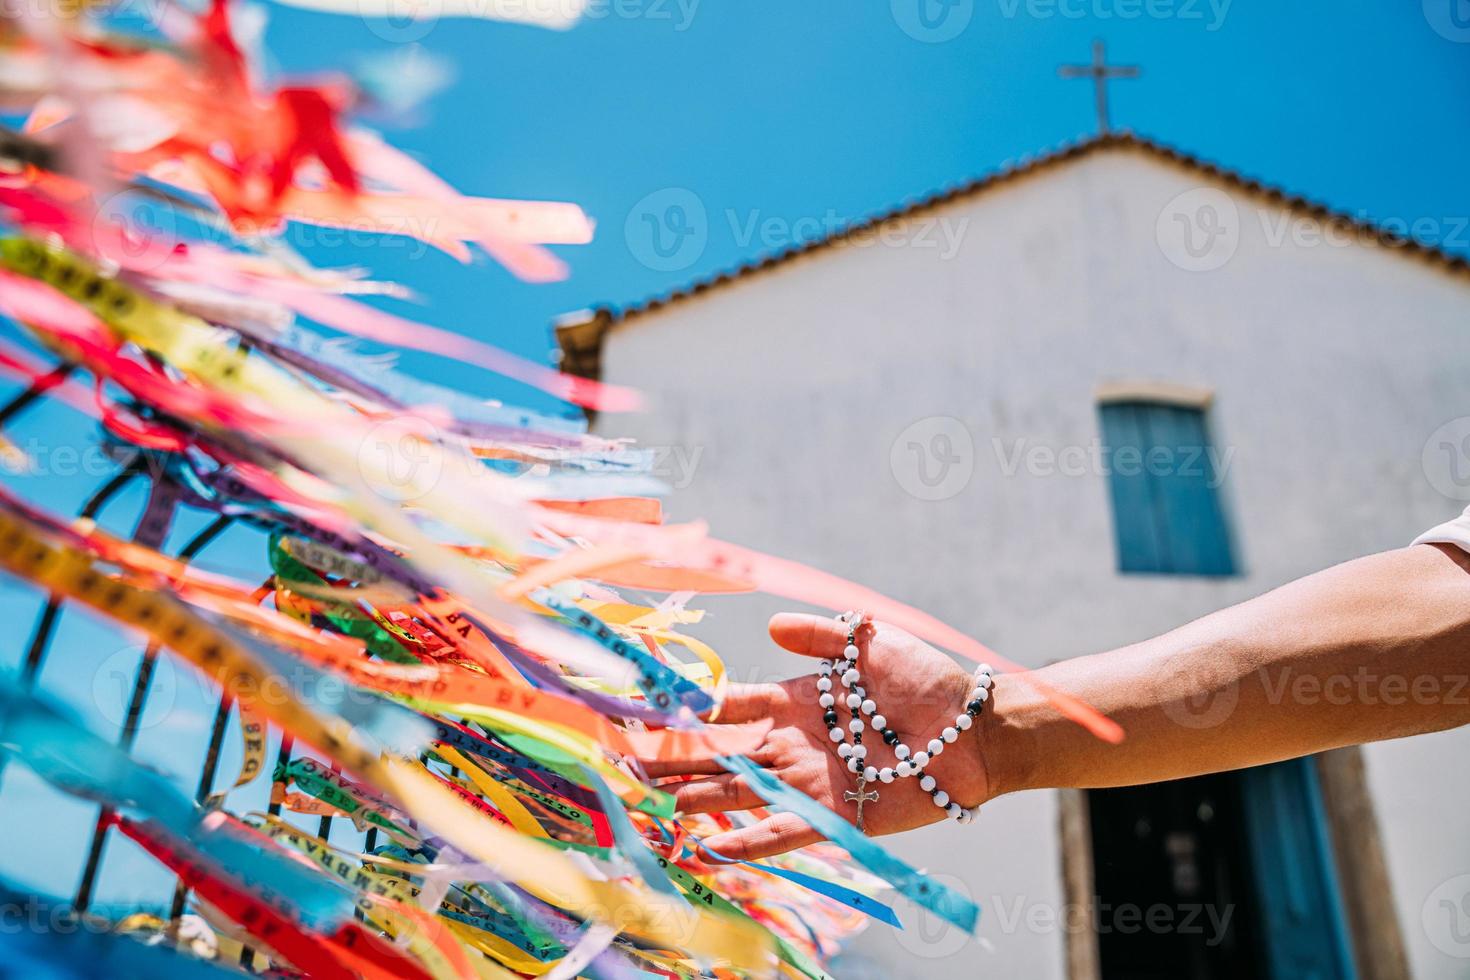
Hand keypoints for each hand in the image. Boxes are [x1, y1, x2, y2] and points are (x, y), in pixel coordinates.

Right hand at [644, 612, 994, 859]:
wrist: (974, 729)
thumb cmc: (925, 680)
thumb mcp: (870, 643)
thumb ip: (821, 636)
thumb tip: (770, 624)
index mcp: (797, 702)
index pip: (733, 708)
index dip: (694, 710)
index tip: (651, 710)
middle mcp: (795, 744)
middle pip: (724, 756)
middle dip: (678, 761)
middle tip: (630, 767)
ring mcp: (811, 781)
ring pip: (743, 793)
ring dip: (701, 799)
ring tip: (657, 806)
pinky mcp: (835, 812)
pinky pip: (783, 830)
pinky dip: (748, 840)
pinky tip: (711, 847)